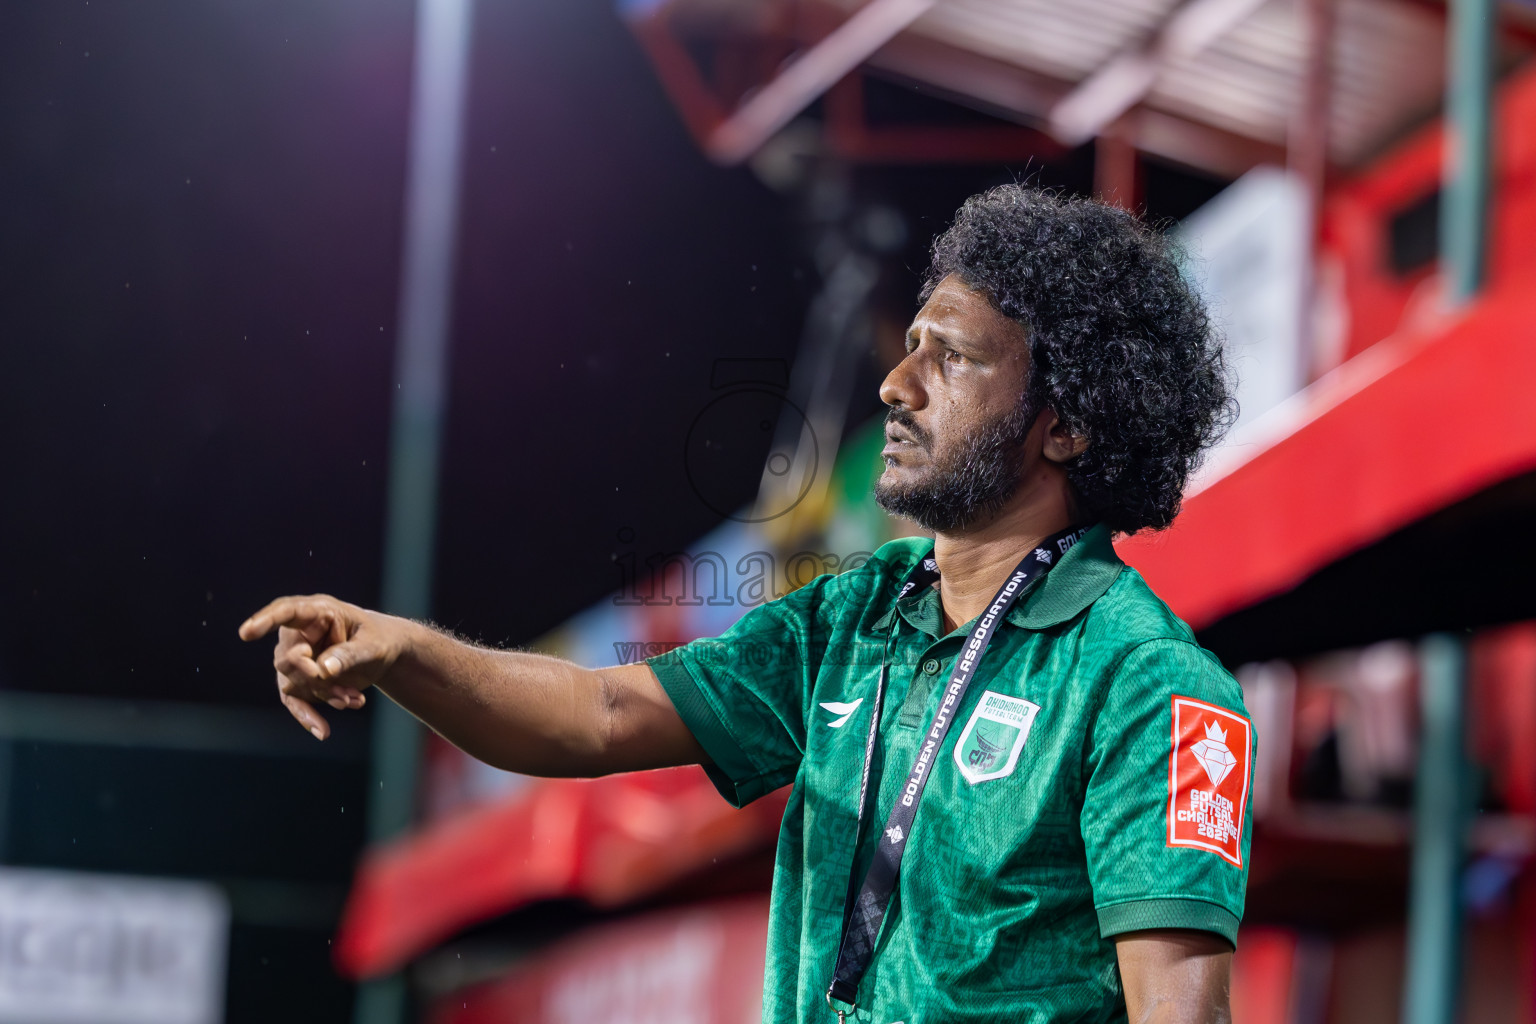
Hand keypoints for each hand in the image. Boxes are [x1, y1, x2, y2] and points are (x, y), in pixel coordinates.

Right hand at [238, 594, 407, 739]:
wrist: (384, 654)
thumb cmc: (378, 640)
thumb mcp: (372, 646)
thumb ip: (348, 655)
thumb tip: (323, 670)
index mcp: (317, 612)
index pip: (286, 612)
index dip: (265, 621)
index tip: (246, 633)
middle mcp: (299, 633)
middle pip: (288, 659)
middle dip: (315, 679)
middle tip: (346, 694)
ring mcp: (296, 657)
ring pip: (294, 684)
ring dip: (324, 696)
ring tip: (355, 700)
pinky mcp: (299, 681)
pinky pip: (294, 701)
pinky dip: (308, 716)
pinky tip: (323, 731)